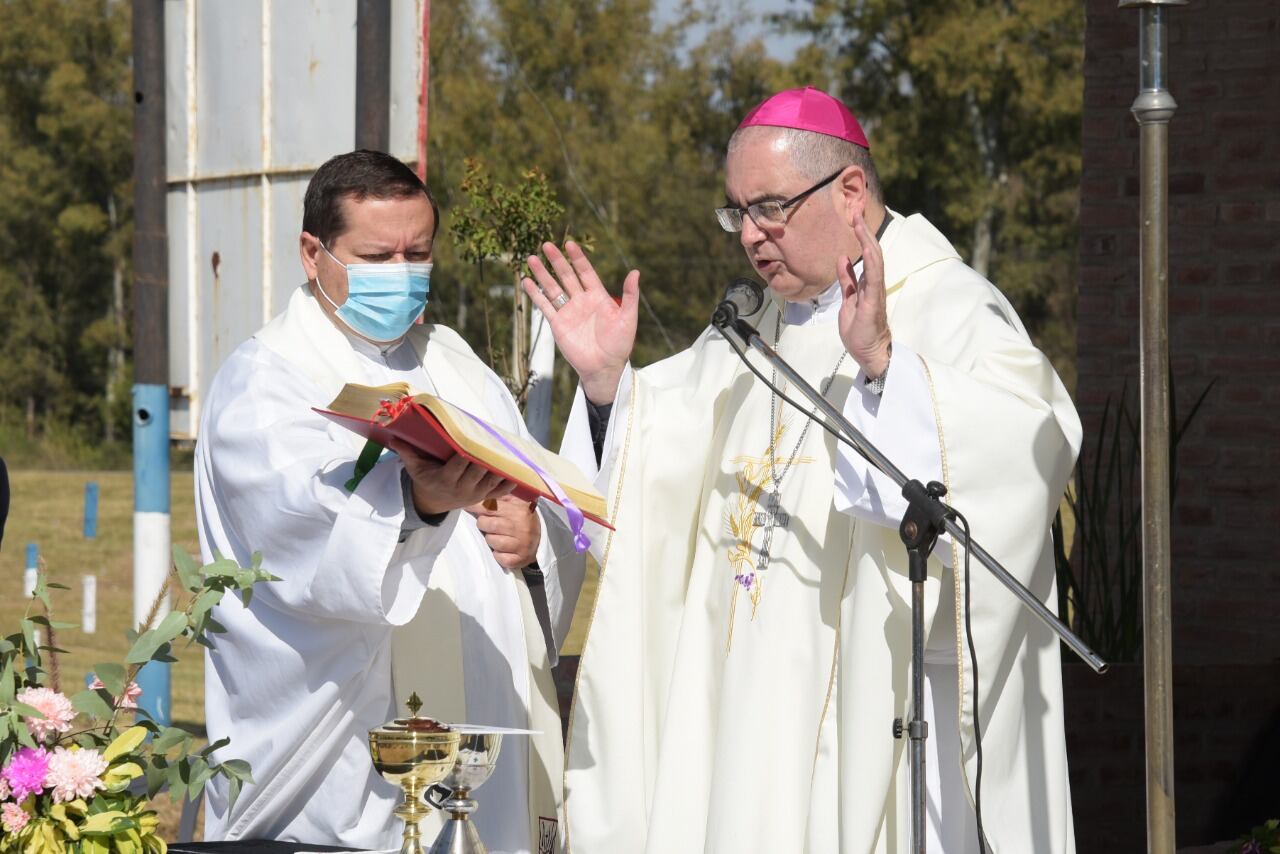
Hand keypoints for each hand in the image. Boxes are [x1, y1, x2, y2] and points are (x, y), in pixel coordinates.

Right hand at [391, 440, 515, 516]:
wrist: (433, 502)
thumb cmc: (425, 479)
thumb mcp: (414, 468)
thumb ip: (407, 452)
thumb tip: (393, 437)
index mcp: (445, 479)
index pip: (459, 465)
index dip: (468, 455)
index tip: (475, 442)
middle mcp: (462, 488)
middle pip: (478, 472)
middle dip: (488, 459)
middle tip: (498, 443)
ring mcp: (474, 494)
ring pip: (491, 481)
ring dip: (502, 470)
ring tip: (511, 454)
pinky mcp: (483, 497)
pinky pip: (499, 492)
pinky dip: (509, 484)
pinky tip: (518, 473)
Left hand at [466, 495, 540, 570]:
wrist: (543, 540)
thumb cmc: (524, 519)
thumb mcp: (516, 503)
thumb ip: (500, 497)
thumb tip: (480, 493)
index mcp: (519, 511)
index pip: (490, 507)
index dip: (476, 506)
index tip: (468, 506)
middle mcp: (521, 527)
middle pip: (488, 524)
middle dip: (483, 524)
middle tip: (487, 524)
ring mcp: (520, 545)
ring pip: (492, 541)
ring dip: (490, 539)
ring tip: (497, 536)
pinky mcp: (519, 559)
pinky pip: (499, 558)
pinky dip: (498, 554)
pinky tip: (503, 549)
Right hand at [522, 241, 639, 404]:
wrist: (604, 367)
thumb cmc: (619, 344)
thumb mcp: (628, 317)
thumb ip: (630, 295)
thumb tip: (635, 272)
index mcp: (598, 296)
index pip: (585, 272)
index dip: (578, 258)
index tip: (569, 244)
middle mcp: (581, 300)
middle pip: (566, 276)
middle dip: (557, 261)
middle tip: (547, 244)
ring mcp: (568, 311)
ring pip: (552, 288)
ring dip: (542, 274)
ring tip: (531, 259)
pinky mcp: (558, 324)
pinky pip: (545, 306)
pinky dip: (535, 294)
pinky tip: (526, 282)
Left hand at [837, 210, 892, 377]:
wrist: (869, 352)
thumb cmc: (860, 330)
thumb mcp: (848, 300)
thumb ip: (847, 280)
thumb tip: (842, 259)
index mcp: (867, 283)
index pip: (866, 254)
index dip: (860, 235)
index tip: (854, 217)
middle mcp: (874, 284)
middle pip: (871, 251)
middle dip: (864, 231)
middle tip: (856, 210)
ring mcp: (875, 292)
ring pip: (874, 260)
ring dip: (867, 240)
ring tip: (860, 222)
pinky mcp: (874, 302)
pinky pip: (874, 278)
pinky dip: (871, 262)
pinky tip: (868, 248)